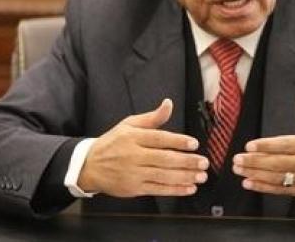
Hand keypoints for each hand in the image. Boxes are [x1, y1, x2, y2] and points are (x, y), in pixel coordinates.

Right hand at [78, 98, 208, 196]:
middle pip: (164, 159)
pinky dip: (174, 189)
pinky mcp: (134, 188)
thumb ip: (152, 117)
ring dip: (184, 177)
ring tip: (201, 176)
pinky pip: (158, 189)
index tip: (194, 144)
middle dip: (187, 162)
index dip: (177, 141)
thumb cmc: (112, 143)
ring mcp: (134, 173)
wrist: (89, 166)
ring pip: (163, 176)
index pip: (158, 138)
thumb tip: (168, 104)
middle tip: (204, 162)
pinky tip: (188, 188)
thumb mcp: (129, 125)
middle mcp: (133, 155)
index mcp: (133, 137)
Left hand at [232, 93, 294, 197]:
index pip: (287, 145)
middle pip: (279, 163)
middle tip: (237, 159)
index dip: (267, 146)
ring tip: (239, 170)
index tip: (250, 145)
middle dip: (255, 162)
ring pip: (278, 178)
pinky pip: (282, 190)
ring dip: (256, 174)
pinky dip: (264, 187)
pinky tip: (250, 183)